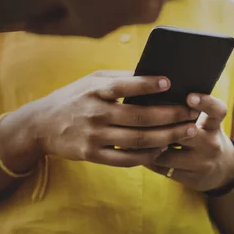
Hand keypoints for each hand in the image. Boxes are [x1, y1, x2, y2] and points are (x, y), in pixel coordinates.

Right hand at [25, 71, 198, 166]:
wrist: (41, 124)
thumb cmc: (74, 97)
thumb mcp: (91, 81)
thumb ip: (119, 78)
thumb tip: (152, 74)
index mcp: (95, 91)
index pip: (123, 86)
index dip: (146, 84)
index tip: (170, 82)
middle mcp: (95, 113)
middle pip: (139, 117)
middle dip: (170, 115)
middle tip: (192, 112)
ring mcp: (93, 136)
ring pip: (137, 140)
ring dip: (166, 136)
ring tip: (188, 131)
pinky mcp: (92, 155)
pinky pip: (125, 159)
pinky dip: (147, 155)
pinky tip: (163, 148)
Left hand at [145, 94, 233, 191]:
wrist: (222, 170)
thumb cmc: (205, 136)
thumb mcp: (205, 122)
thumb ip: (188, 111)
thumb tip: (152, 95)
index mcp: (214, 125)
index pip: (216, 111)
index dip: (205, 103)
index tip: (190, 97)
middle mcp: (211, 143)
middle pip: (184, 133)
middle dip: (162, 127)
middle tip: (141, 116)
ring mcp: (202, 163)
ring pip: (166, 154)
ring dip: (147, 145)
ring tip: (132, 135)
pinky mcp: (191, 179)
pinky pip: (162, 169)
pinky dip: (147, 159)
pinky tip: (137, 151)